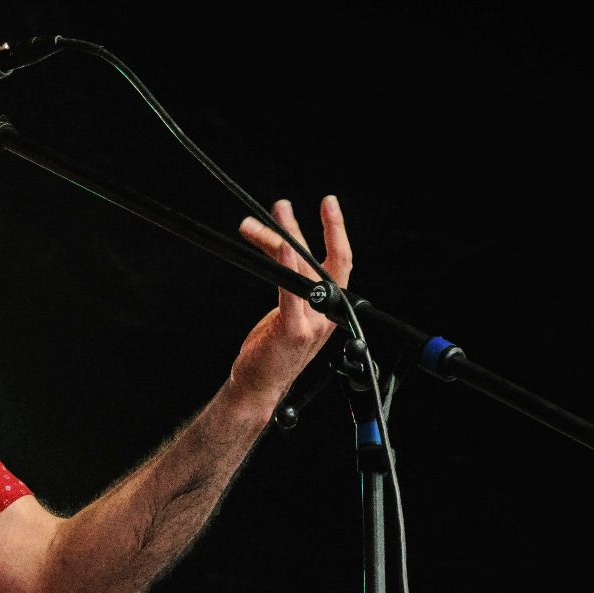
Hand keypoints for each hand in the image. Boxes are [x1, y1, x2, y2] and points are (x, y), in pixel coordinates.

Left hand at [230, 196, 349, 406]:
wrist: (259, 388)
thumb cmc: (270, 354)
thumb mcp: (285, 315)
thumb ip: (293, 290)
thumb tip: (283, 254)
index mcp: (328, 308)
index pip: (339, 262)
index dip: (336, 231)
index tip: (327, 204)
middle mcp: (325, 313)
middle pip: (322, 260)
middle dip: (310, 226)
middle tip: (282, 204)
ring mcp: (311, 322)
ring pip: (299, 270)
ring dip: (279, 240)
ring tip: (255, 224)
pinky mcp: (293, 330)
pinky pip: (291, 291)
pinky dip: (287, 264)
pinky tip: (282, 246)